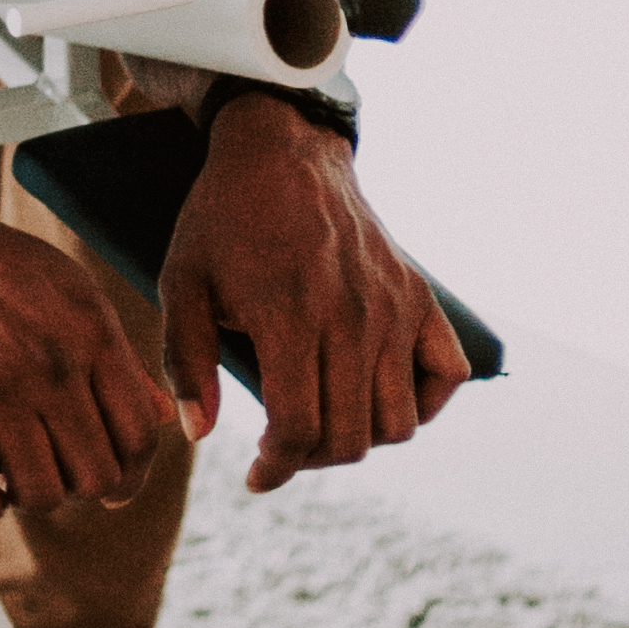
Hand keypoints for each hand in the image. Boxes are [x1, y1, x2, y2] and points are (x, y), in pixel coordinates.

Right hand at [0, 196, 195, 510]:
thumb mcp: (63, 286)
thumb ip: (116, 349)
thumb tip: (164, 414)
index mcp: (90, 328)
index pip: (138, 433)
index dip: (131, 473)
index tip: (112, 487)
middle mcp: (51, 360)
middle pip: (94, 473)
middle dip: (78, 489)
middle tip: (55, 479)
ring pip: (41, 491)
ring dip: (30, 499)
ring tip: (15, 482)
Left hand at [156, 98, 471, 492]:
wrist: (282, 150)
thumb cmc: (223, 219)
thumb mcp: (181, 282)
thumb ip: (185, 361)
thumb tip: (199, 435)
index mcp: (290, 315)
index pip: (299, 429)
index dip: (276, 469)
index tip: (256, 477)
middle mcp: (352, 316)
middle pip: (350, 435)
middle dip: (311, 460)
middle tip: (282, 448)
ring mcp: (394, 306)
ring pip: (399, 421)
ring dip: (361, 439)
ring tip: (324, 422)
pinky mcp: (420, 295)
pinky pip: (447, 376)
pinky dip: (422, 404)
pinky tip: (379, 397)